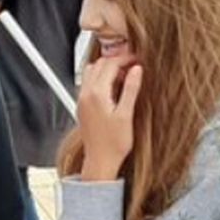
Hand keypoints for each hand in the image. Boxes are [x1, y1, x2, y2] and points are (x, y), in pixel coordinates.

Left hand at [76, 57, 141, 181]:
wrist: (100, 161)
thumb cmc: (113, 144)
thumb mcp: (127, 114)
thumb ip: (131, 89)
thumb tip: (136, 70)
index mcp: (96, 94)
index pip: (110, 64)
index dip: (126, 58)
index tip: (137, 60)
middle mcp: (85, 95)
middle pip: (99, 64)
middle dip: (116, 61)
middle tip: (132, 67)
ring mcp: (82, 101)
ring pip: (91, 72)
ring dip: (107, 69)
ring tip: (123, 78)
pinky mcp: (82, 107)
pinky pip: (89, 84)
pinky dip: (100, 79)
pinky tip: (113, 89)